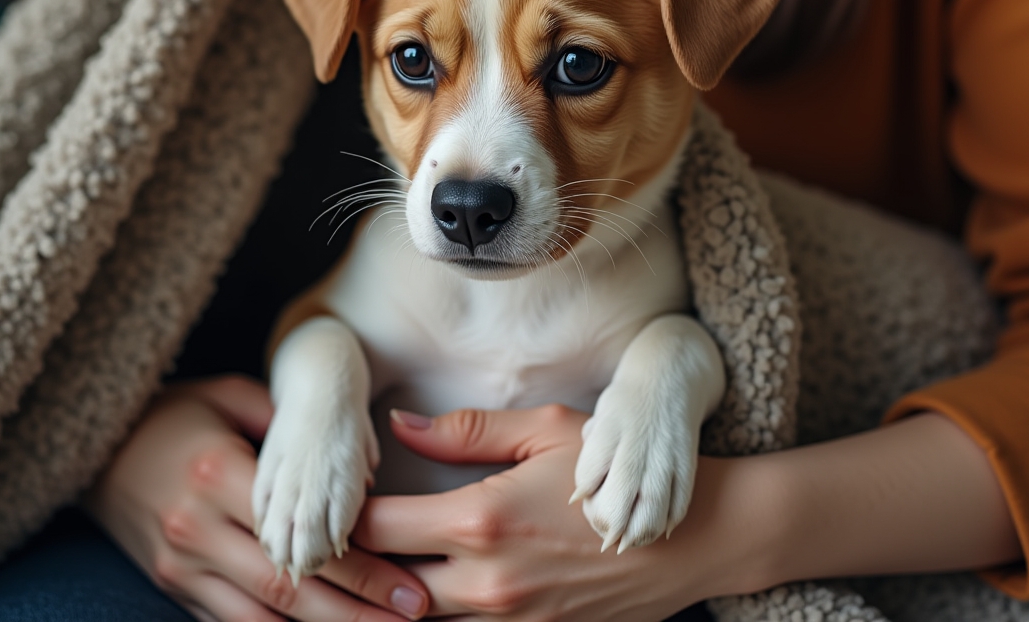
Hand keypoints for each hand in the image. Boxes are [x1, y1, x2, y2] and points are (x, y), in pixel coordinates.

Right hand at [84, 375, 429, 621]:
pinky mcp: (170, 587)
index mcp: (218, 476)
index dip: (361, 567)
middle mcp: (197, 529)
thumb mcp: (228, 397)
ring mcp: (180, 566)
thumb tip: (350, 453)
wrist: (87, 448)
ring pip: (261, 619)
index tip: (410, 582)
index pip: (302, 536)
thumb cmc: (170, 415)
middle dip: (357, 611)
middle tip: (413, 615)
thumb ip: (287, 424)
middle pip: (288, 589)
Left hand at [353, 406, 748, 621]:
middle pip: (386, 588)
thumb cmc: (613, 474)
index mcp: (481, 519)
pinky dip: (442, 619)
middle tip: (340, 549)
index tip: (338, 506)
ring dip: (396, 601)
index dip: (348, 519)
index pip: (378, 529)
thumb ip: (466, 431)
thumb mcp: (543, 430)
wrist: (690, 541)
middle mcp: (487, 581)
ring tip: (376, 577)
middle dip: (359, 570)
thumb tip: (398, 425)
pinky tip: (430, 596)